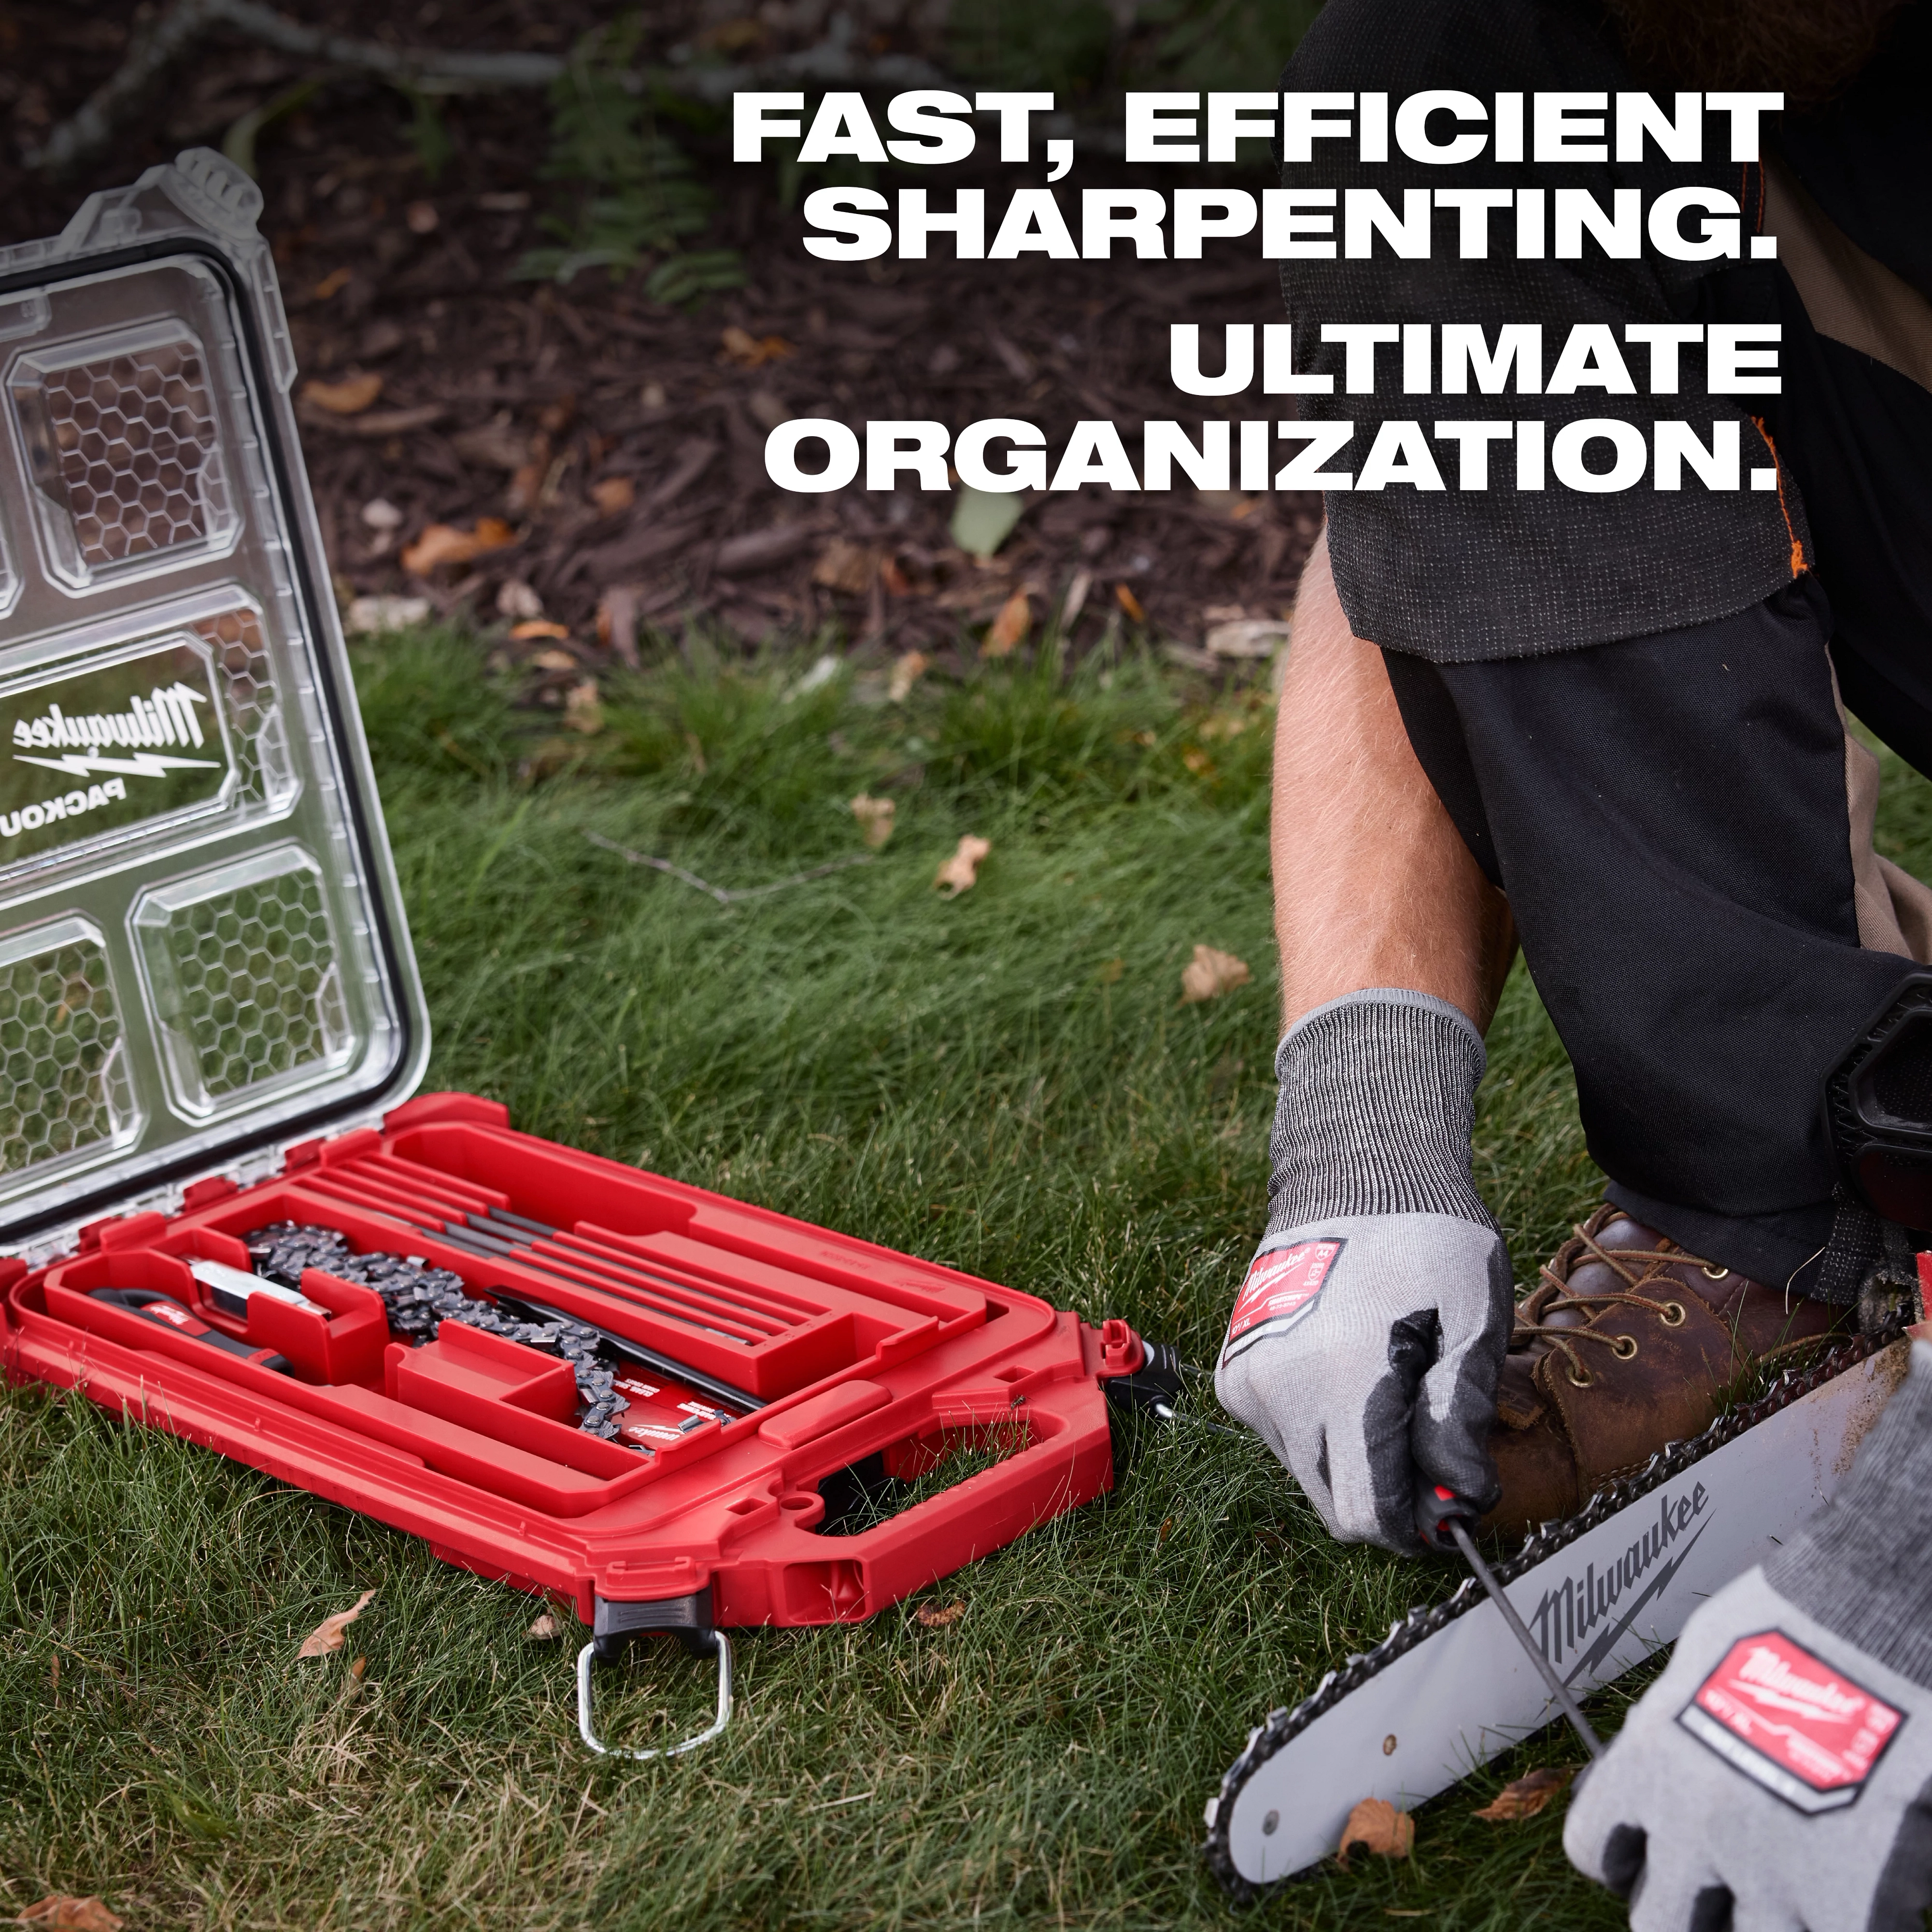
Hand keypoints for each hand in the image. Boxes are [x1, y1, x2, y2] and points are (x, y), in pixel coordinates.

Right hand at [1214, 1211, 1510, 1550]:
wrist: (1355, 1175)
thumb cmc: (1426, 1244)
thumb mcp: (1470, 1325)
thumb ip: (1458, 1422)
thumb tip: (1461, 1502)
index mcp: (1342, 1382)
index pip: (1370, 1516)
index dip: (1419, 1524)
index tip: (1452, 1500)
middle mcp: (1280, 1391)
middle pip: (1337, 1506)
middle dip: (1390, 1495)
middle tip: (1432, 1452)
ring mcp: (1249, 1382)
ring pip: (1310, 1474)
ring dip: (1354, 1461)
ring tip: (1391, 1395)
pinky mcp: (1235, 1374)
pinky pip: (1284, 1437)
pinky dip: (1321, 1429)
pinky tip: (1350, 1376)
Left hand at [1565, 1565, 1931, 1930]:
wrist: (1863, 1632)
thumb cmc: (1787, 1626)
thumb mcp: (1698, 1670)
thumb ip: (1676, 1734)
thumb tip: (1671, 1764)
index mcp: (1648, 1765)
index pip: (1592, 1847)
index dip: (1619, 1860)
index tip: (1641, 1860)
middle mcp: (1693, 1828)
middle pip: (1656, 1923)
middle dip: (1684, 1911)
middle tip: (1715, 1896)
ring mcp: (1768, 1875)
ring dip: (1760, 1926)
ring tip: (1784, 1901)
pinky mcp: (1844, 1902)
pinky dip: (1839, 1923)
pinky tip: (1858, 1900)